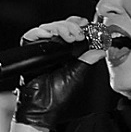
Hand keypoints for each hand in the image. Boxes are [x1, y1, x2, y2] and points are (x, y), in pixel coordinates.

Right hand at [13, 17, 104, 131]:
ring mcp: (41, 49)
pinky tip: (52, 35)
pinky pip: (33, 35)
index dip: (77, 25)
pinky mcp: (30, 50)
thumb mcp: (77, 74)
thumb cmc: (56, 97)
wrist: (41, 106)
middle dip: (70, 26)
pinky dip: (42, 32)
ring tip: (69, 36)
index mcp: (66, 54)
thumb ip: (88, 60)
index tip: (85, 24)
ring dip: (60, 28)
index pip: (70, 31)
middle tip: (78, 33)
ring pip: (48, 28)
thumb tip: (100, 50)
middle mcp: (53, 50)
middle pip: (60, 26)